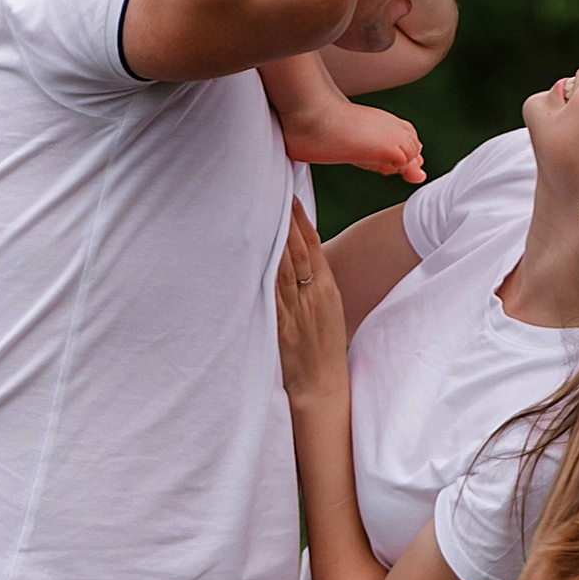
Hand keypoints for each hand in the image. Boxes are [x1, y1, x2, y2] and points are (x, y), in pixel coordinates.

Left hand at [274, 203, 351, 410]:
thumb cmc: (324, 349)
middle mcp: (313, 296)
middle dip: (283, 220)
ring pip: (282, 268)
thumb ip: (313, 283)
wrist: (324, 389)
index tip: (287, 194)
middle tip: (268, 190)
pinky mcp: (280, 329)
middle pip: (297, 251)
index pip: (313, 246)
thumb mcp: (328, 311)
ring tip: (256, 211)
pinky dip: (261, 275)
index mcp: (327, 290)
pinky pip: (269, 297)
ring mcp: (296, 312)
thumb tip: (298, 257)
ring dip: (270, 239)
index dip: (300, 219)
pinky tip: (250, 256)